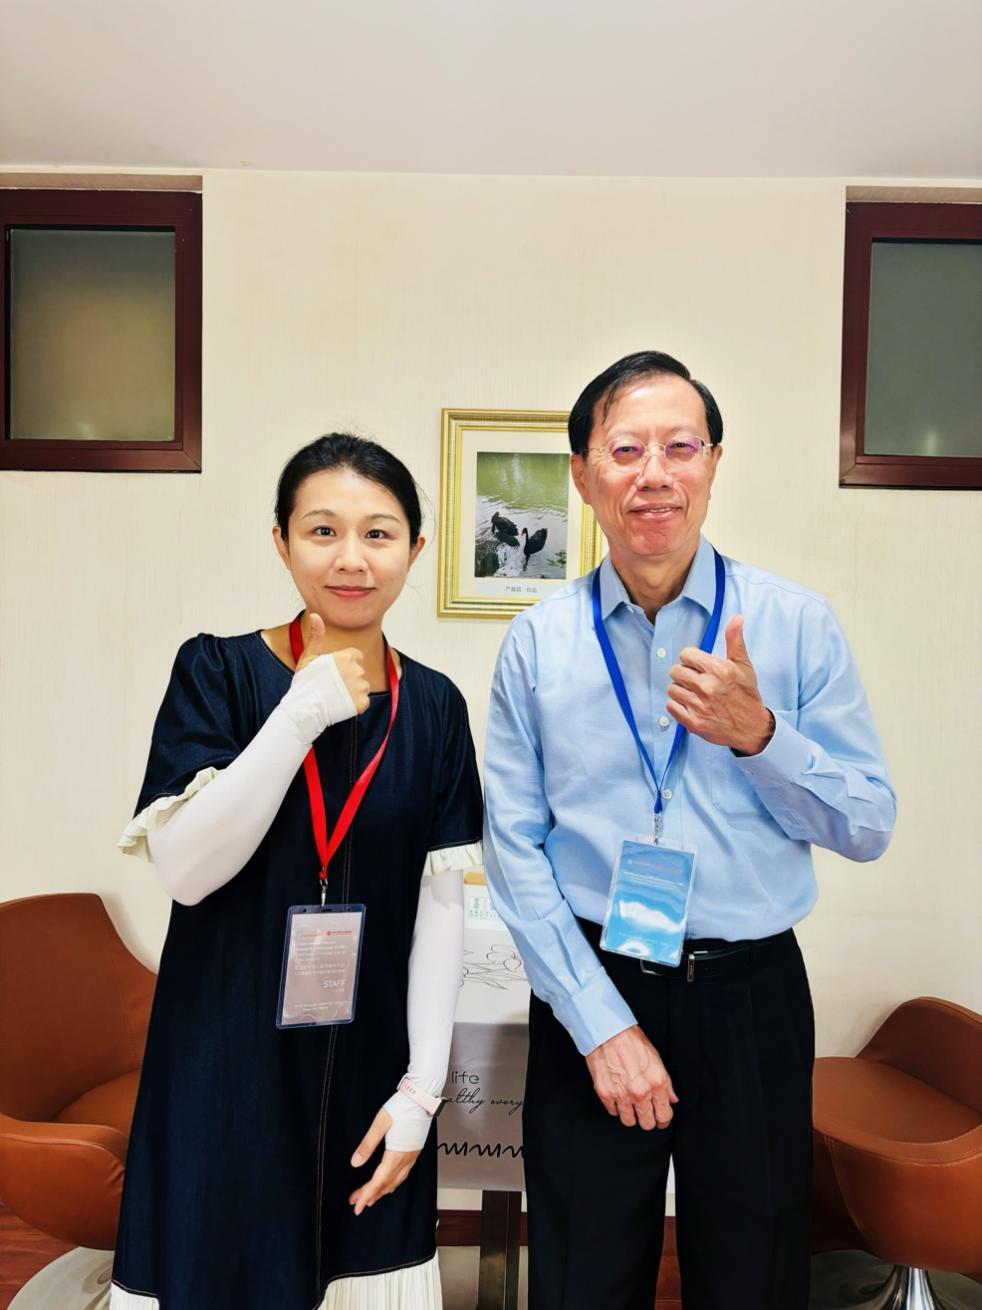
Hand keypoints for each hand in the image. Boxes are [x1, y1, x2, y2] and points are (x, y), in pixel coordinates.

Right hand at [296, 613, 369, 712]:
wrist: (304, 709)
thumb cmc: (304, 683)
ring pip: (362, 687)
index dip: (345, 664)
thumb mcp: (308, 657)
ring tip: (336, 696)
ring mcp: (361, 687)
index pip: (356, 656)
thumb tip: (315, 615)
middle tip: (331, 686)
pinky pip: (364, 702)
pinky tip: (341, 705)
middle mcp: (357, 670)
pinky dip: (356, 705)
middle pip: (359, 672)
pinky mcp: (362, 702)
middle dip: (349, 678)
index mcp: (346, 657)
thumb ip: (316, 636)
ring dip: (353, 692)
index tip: (334, 673)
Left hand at [348, 1107, 421, 1215]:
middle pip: (387, 1184)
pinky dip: (393, 1183)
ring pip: (396, 1181)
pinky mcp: (415, 1151)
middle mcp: (406, 1159)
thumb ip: (367, 1144)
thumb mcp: (380, 1123)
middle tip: (356, 1202)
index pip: (379, 1182)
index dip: (366, 1195)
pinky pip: (403, 1174)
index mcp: (397, 1154)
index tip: (356, 1206)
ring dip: (382, 1191)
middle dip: (371, 1196)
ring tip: (370, 1197)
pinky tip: (389, 1183)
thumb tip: (355, 1162)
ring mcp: (412, 1156)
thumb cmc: (402, 1106)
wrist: (422, 1096)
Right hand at [585, 1025, 677, 1128]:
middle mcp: (640, 1091)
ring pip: (629, 1122)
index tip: (660, 1118)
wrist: (608, 1031)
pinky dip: (616, 1107)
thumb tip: (671, 1099)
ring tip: (630, 1104)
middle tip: (645, 1112)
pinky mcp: (605, 1093)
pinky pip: (613, 1112)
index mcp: (657, 1082)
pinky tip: (618, 1095)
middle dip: (648, 1119)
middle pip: (647, 1124)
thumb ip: (666, 1083)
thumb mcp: (656, 1059)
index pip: (664, 1115)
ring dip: (631, 1115)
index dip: (663, 1119)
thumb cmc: (632, 1041)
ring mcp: (621, 1094)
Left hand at [666, 615, 773, 755]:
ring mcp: (699, 706)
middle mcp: (708, 687)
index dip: (691, 659)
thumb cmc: (746, 695)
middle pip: (675, 671)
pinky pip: (671, 706)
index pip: (686, 655)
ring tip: (694, 694)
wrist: (751, 728)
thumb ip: (735, 641)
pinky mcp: (693, 722)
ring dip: (680, 690)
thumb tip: (737, 618)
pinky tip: (690, 705)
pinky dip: (678, 705)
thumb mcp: (744, 666)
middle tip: (695, 680)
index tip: (698, 666)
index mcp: (720, 670)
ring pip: (672, 688)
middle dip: (684, 674)